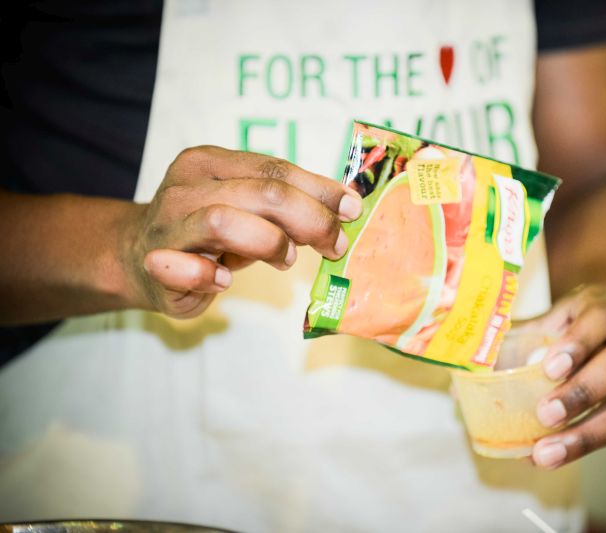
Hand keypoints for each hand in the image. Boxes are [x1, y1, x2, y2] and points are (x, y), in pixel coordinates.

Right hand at [123, 146, 361, 317]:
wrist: (135, 257)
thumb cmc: (204, 233)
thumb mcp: (244, 208)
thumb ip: (284, 205)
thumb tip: (342, 209)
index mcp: (209, 163)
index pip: (274, 168)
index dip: (319, 189)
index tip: (352, 208)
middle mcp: (186, 187)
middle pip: (260, 192)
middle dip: (309, 218)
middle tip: (334, 244)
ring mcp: (167, 225)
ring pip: (225, 220)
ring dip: (269, 242)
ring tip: (286, 260)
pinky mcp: (156, 266)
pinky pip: (185, 268)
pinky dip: (210, 275)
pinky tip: (224, 281)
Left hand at [521, 283, 605, 468]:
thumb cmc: (574, 324)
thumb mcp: (550, 320)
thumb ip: (511, 343)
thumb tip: (459, 385)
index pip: (601, 318)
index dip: (578, 344)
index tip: (548, 368)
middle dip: (582, 392)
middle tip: (544, 415)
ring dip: (587, 433)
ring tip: (547, 454)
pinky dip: (591, 444)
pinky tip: (557, 455)